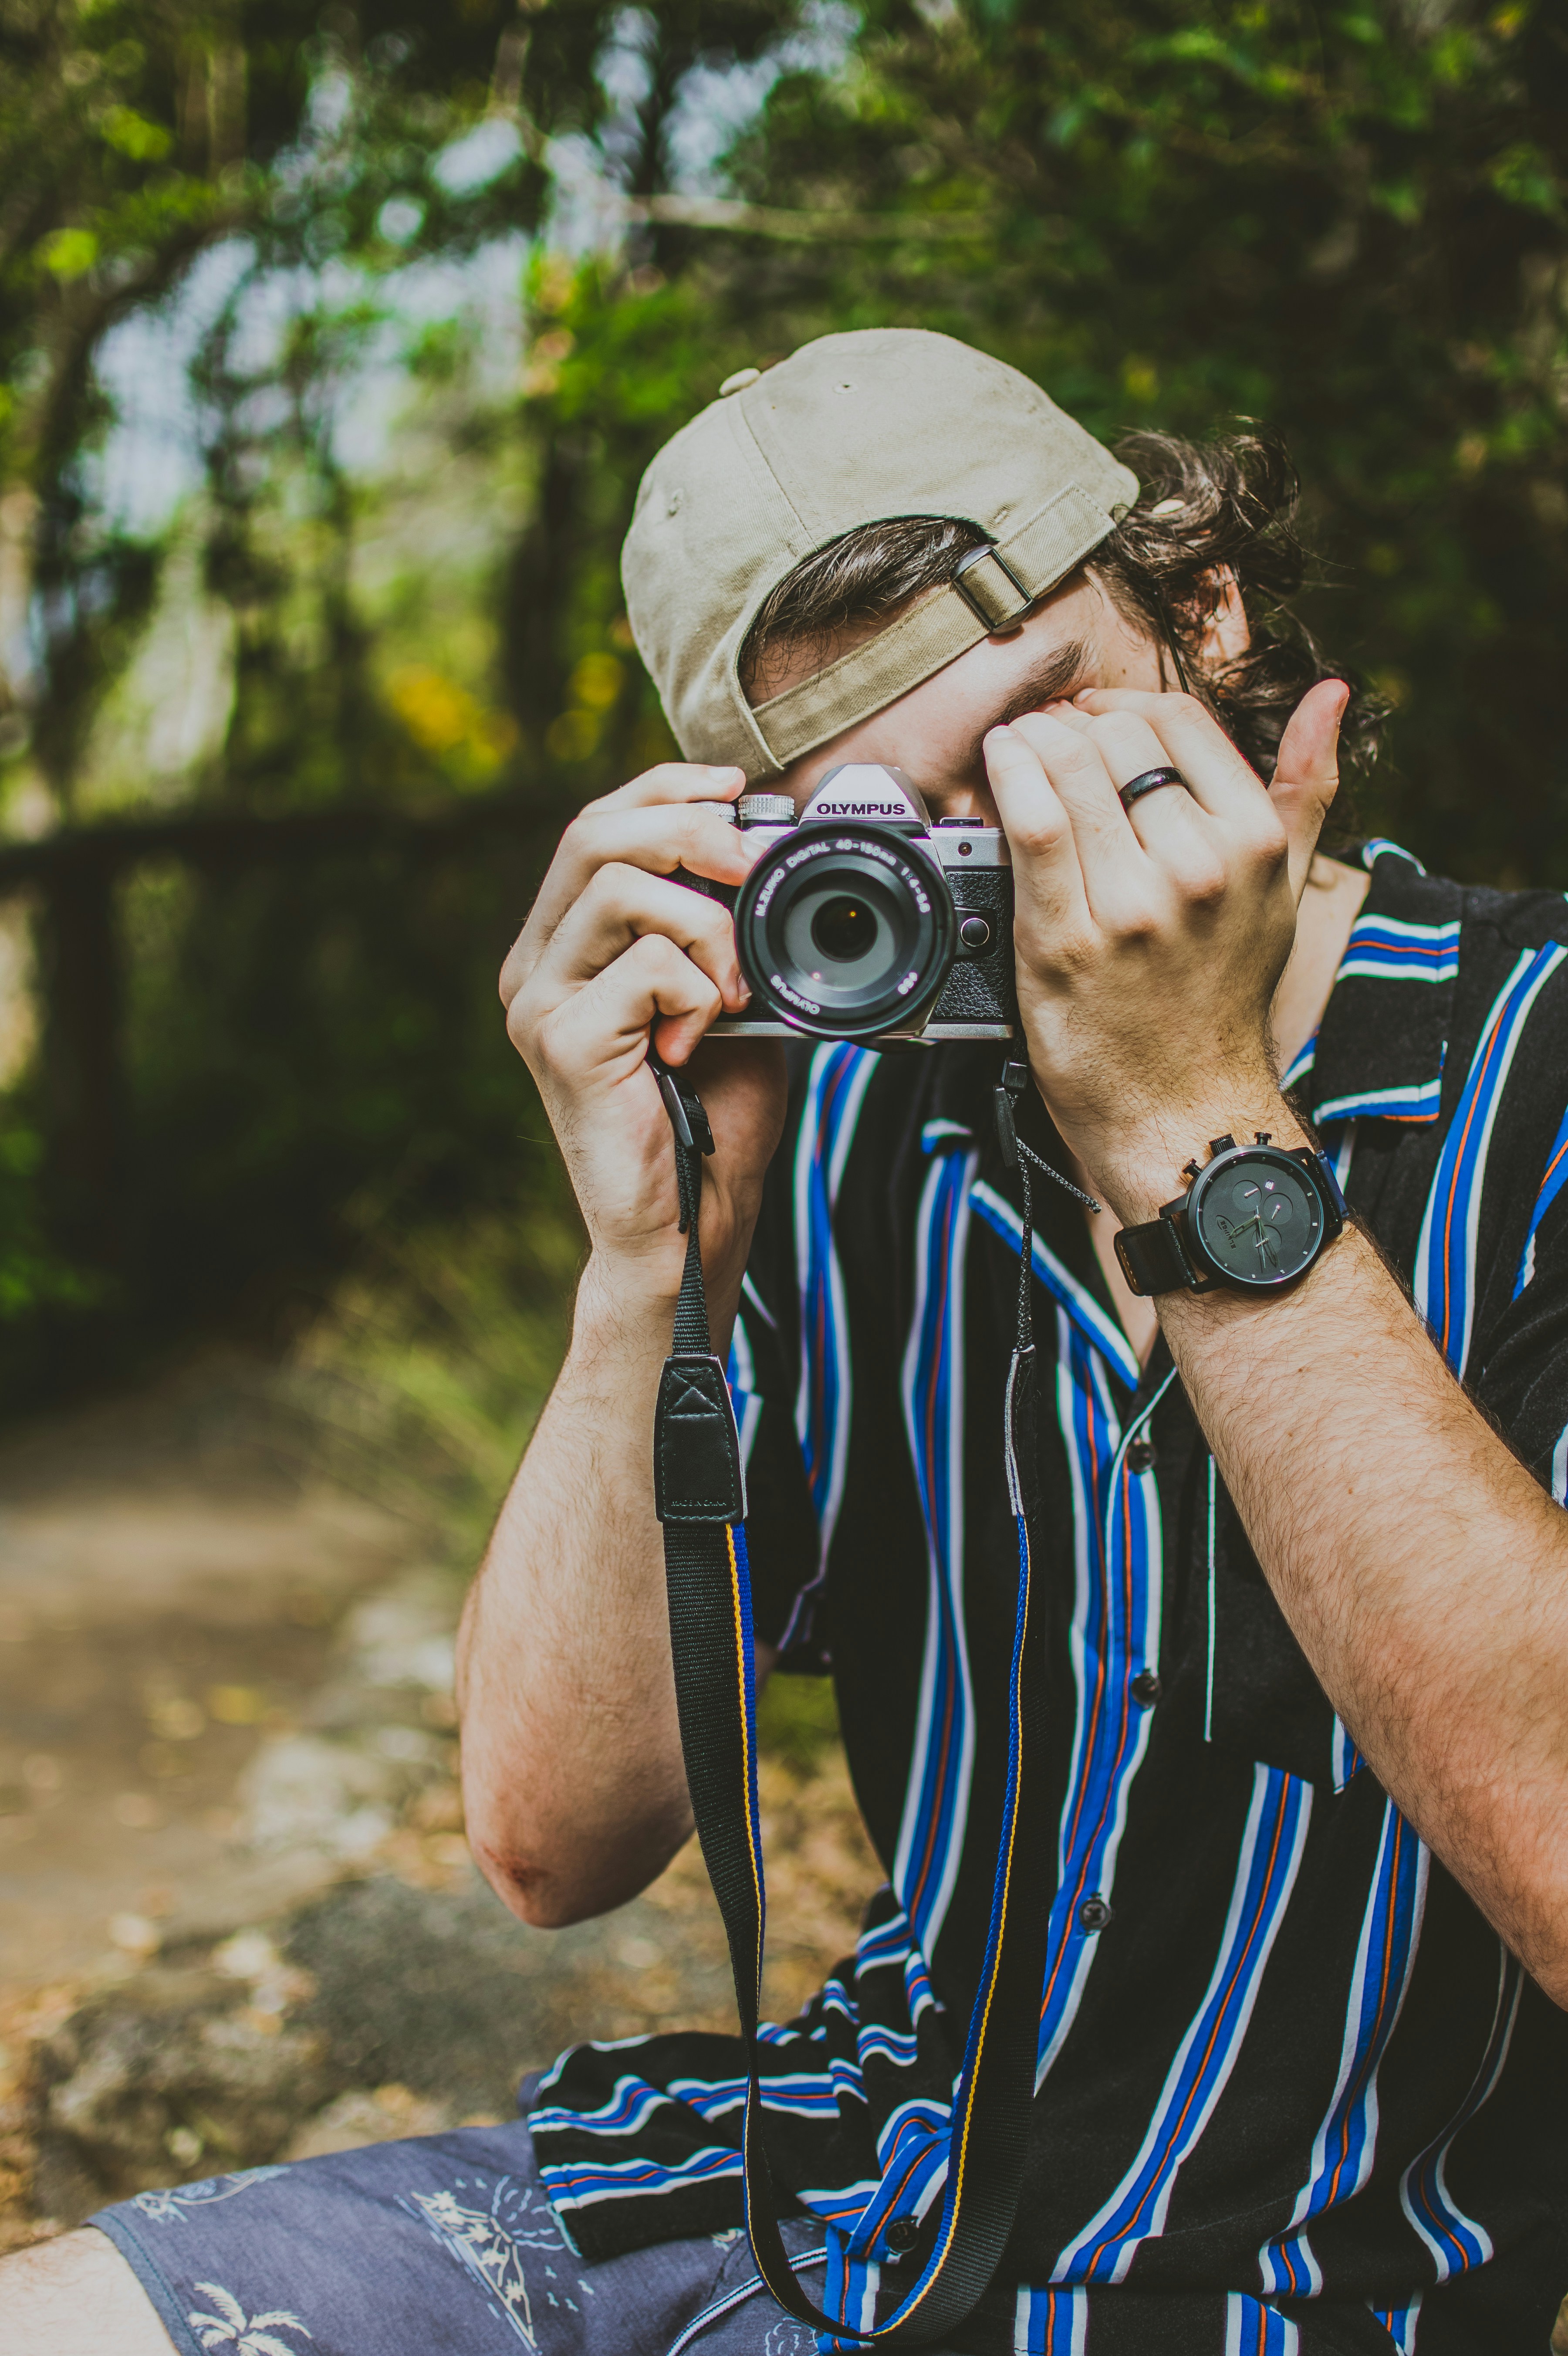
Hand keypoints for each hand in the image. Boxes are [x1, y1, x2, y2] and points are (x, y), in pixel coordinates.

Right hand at [501, 762, 786, 1304]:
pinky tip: (701, 1041)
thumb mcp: (727, 1001)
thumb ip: (724, 932)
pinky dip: (697, 992)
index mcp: (565, 948)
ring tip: (733, 988)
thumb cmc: (710, 1125)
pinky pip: (645, 965)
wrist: (687, 1226)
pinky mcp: (561, 1041)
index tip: (733, 787)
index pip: (596, 824)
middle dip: (689, 829)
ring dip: (706, 923)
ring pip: (620, 887)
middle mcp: (536, 967)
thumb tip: (765, 854)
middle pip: (594, 835)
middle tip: (754, 865)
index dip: (664, 788)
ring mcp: (538, 1003)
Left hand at [982, 679, 1347, 1216]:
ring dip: (1030, 740)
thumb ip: (1308, 787)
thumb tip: (1330, 695)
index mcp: (1254, 843)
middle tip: (1047, 733)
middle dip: (1071, 722)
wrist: (1184, 1107)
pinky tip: (999, 765)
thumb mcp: (1286, 888)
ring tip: (1018, 746)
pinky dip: (1008, 776)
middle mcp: (1200, 867)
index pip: (1178, 719)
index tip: (1094, 714)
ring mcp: (1133, 906)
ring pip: (1068, 769)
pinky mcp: (1067, 941)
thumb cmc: (1223, 996)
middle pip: (1117, 739)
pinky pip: (1032, 825)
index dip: (1123, 703)